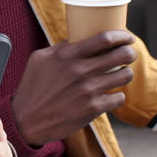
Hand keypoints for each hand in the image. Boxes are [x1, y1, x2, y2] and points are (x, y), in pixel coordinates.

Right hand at [11, 31, 136, 145]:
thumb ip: (60, 47)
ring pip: (124, 76)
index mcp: (67, 55)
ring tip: (120, 74)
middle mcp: (80, 71)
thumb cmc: (32, 87)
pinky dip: (117, 96)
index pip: (104, 39)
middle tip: (128, 55)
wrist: (27, 120)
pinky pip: (119, 98)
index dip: (121, 36)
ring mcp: (88, 91)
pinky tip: (110, 95)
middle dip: (129, 53)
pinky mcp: (93, 109)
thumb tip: (77, 39)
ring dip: (125, 73)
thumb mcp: (39, 59)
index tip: (127, 37)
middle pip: (121, 55)